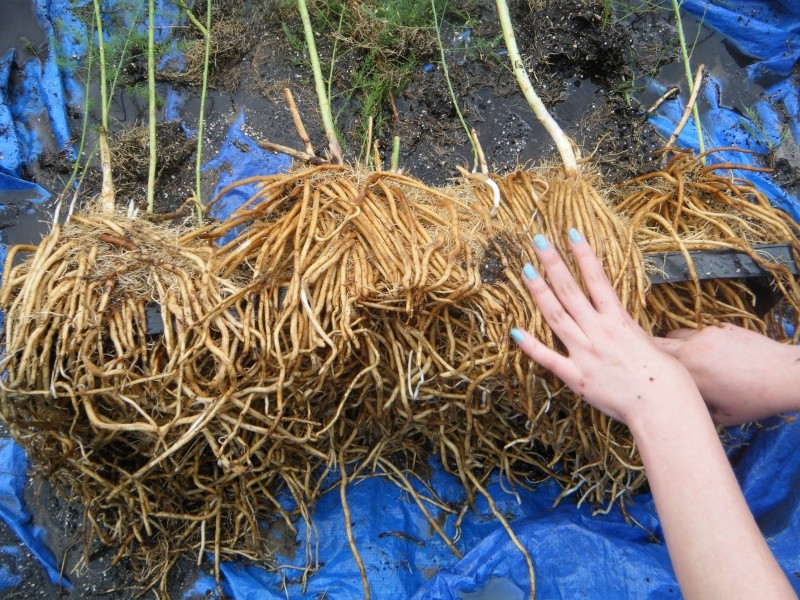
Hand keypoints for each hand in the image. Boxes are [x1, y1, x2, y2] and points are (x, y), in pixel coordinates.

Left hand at [511, 230, 702, 428]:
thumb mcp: (655, 348)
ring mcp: (585, 353)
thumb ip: (635, 338)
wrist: (665, 408)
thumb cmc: (670, 381)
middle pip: (571, 290)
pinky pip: (548, 359)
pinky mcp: (576, 377)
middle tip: (537, 240)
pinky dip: (531, 346)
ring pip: (556, 316)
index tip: (570, 233)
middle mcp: (599, 331)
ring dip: (539, 292)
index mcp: (619, 322)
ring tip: (525, 270)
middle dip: (553, 263)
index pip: (597, 279)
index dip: (583, 254)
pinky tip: (515, 332)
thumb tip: (632, 334)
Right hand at [653, 324, 799, 424]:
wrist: (785, 375)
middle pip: (656, 342)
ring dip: (675, 345)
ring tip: (687, 360)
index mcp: (688, 372)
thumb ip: (695, 406)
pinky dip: (697, 342)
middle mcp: (691, 349)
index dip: (643, 367)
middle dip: (651, 351)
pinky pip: (698, 332)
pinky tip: (714, 356)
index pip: (652, 363)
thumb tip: (682, 405)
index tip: (641, 374)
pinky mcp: (720, 327)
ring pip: (676, 335)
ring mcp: (705, 334)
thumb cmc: (754, 401)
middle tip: (654, 363)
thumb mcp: (721, 416)